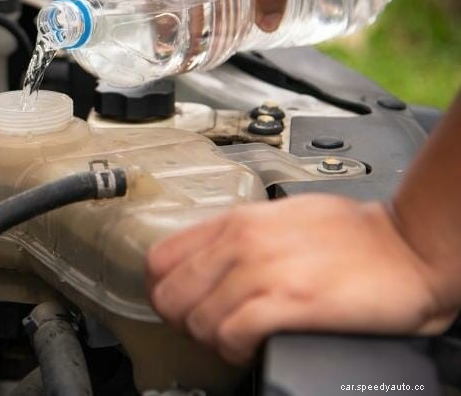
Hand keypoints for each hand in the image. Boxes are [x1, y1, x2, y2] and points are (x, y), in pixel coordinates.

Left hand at [145, 194, 457, 364]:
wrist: (408, 246)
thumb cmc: (353, 234)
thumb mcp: (279, 217)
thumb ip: (238, 236)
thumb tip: (206, 261)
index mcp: (236, 221)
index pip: (160, 259)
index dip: (164, 290)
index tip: (181, 304)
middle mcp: (241, 243)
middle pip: (169, 295)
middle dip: (182, 321)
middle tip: (206, 328)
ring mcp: (262, 272)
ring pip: (196, 320)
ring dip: (211, 340)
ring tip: (235, 340)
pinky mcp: (288, 302)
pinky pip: (230, 335)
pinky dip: (235, 350)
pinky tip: (252, 347)